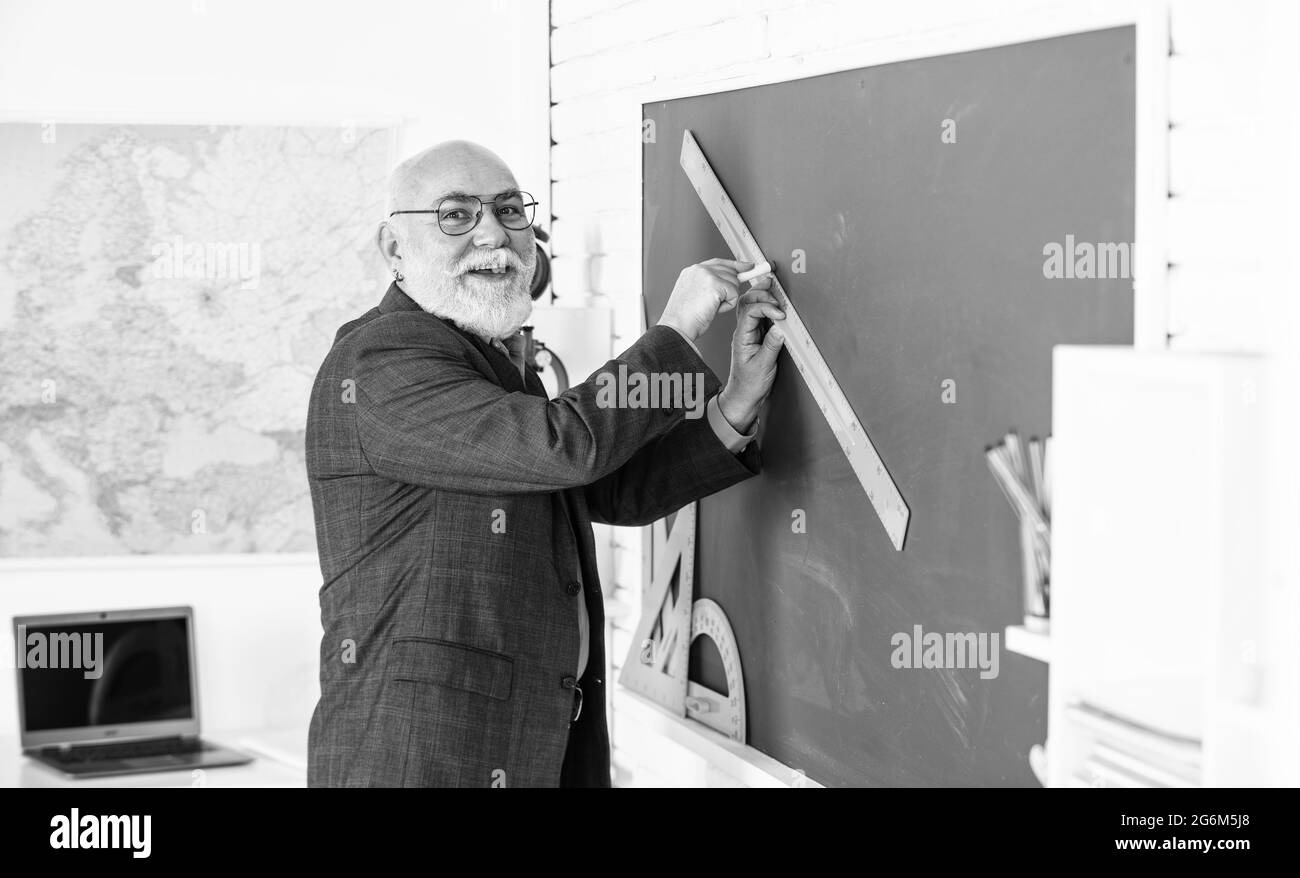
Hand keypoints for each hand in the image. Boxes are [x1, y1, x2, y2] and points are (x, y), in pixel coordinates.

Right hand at [657, 258, 753, 343]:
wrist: (677, 327)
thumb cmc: (684, 319)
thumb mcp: (695, 295)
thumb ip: (709, 284)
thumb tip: (730, 282)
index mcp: (691, 271)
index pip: (718, 262)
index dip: (734, 265)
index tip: (747, 266)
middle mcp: (698, 269)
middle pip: (730, 272)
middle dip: (731, 288)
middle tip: (716, 304)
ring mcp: (706, 275)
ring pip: (734, 283)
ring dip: (726, 299)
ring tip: (708, 308)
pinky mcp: (715, 284)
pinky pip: (735, 294)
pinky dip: (727, 306)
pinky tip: (713, 310)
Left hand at [718, 279, 785, 432]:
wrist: (743, 397)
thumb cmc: (750, 384)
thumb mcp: (763, 366)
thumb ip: (772, 346)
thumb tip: (780, 328)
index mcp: (742, 337)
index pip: (750, 312)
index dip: (766, 307)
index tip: (781, 314)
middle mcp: (743, 332)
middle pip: (747, 303)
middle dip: (761, 291)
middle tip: (774, 284)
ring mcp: (749, 333)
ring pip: (752, 307)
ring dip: (762, 295)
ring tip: (773, 286)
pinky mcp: (756, 336)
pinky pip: (759, 316)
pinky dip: (767, 306)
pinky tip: (775, 303)